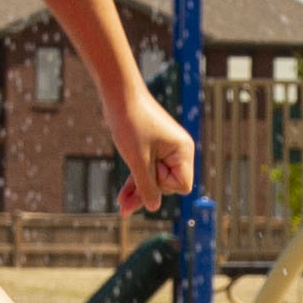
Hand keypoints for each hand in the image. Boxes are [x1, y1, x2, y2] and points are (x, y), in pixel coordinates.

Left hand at [116, 89, 197, 210]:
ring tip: (122, 209)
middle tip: (124, 201)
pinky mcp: (152, 147)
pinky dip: (136, 180)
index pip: (182, 185)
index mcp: (183, 151)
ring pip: (155, 179)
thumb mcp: (138, 160)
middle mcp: (179, 150)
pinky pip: (147, 169)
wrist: (118, 94)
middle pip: (168, 184)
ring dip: (139, 191)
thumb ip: (147, 185)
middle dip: (147, 191)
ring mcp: (165, 149)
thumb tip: (154, 208)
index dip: (163, 185)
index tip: (148, 169)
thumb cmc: (130, 123)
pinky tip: (122, 196)